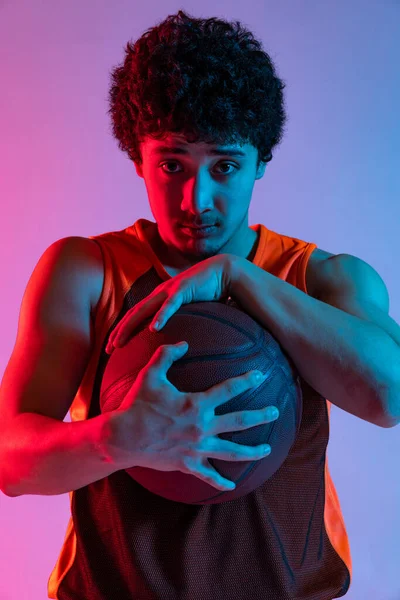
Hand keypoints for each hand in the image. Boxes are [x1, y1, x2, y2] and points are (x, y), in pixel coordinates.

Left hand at [105, 254, 233, 354]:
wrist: (221, 272)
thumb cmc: (205, 292)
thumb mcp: (187, 309)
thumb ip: (178, 320)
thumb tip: (174, 339)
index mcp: (158, 299)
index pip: (134, 316)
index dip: (121, 331)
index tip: (111, 348)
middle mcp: (159, 294)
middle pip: (132, 314)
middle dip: (118, 332)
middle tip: (107, 350)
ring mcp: (169, 291)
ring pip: (143, 311)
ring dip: (129, 327)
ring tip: (119, 342)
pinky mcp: (183, 290)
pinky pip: (169, 305)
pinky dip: (160, 317)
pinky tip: (153, 329)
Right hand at [110, 341, 276, 490]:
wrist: (122, 437)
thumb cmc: (136, 404)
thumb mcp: (150, 374)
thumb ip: (167, 355)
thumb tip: (183, 344)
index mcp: (196, 404)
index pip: (229, 390)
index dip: (247, 381)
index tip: (261, 375)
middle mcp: (202, 427)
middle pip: (239, 422)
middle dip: (260, 416)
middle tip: (276, 411)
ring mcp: (196, 448)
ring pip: (232, 452)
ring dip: (252, 450)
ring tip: (267, 449)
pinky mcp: (187, 464)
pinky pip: (208, 476)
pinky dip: (220, 482)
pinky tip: (232, 485)